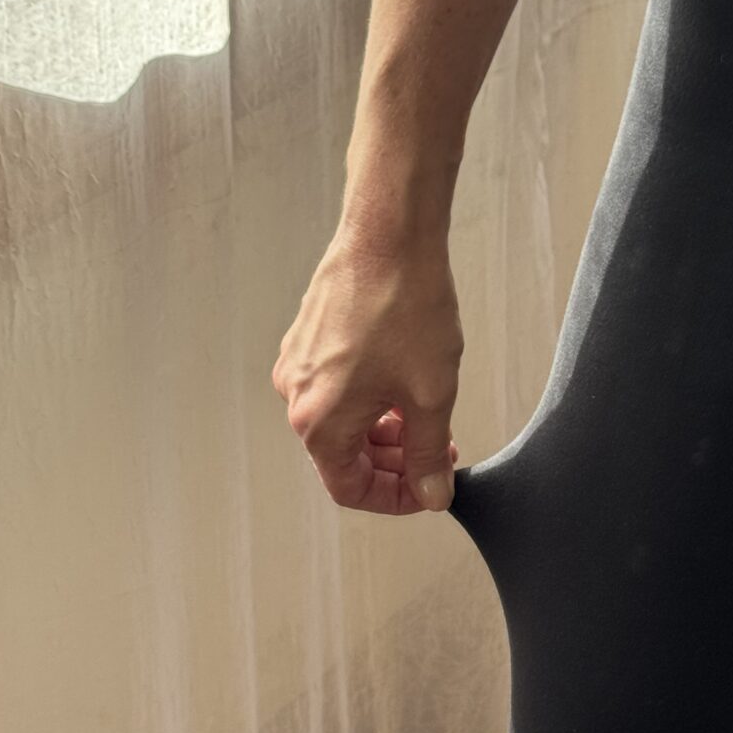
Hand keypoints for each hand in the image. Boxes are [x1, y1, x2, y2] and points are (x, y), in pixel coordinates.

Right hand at [271, 216, 463, 513]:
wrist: (389, 234)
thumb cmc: (405, 306)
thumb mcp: (431, 396)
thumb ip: (428, 455)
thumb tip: (432, 493)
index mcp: (319, 421)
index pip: (349, 488)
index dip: (393, 498)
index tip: (426, 489)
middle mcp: (297, 396)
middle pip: (342, 456)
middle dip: (393, 462)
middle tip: (436, 451)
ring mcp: (298, 364)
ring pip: (341, 421)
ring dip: (383, 431)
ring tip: (425, 416)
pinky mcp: (307, 338)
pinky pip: (335, 387)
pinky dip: (369, 399)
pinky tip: (403, 382)